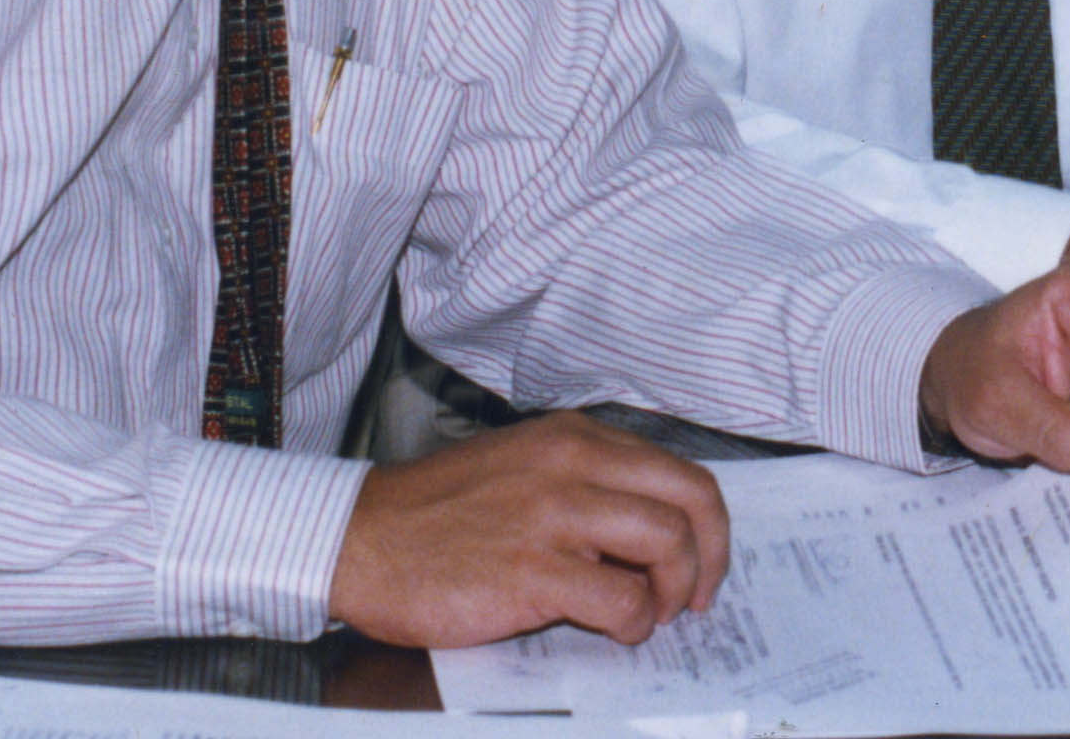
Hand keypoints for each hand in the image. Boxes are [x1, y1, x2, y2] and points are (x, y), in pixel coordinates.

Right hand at [326, 410, 729, 648]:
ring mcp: (554, 515)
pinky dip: (635, 620)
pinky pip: (622, 598)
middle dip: (711, 553)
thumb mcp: (521, 469)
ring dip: (676, 589)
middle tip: (698, 594)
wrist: (358, 539)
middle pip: (691, 498)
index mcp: (575, 439)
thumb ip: (583, 485)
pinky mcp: (533, 571)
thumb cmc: (434, 515)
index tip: (702, 558)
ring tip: (653, 614)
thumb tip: (646, 532)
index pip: (677, 471)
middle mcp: (573, 464)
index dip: (705, 522)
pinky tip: (617, 629)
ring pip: (667, 542)